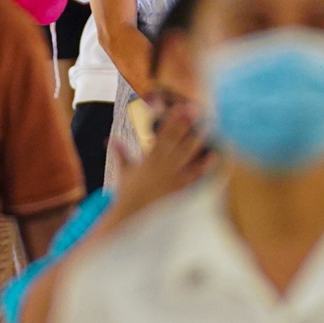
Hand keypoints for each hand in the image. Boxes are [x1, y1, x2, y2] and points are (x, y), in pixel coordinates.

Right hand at [119, 99, 209, 215]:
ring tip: (207, 128)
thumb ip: (121, 153)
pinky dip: (204, 166)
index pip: (162, 135)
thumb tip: (109, 140)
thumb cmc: (128, 192)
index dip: (173, 121)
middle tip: (196, 110)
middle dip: (186, 125)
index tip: (180, 108)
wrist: (133, 214)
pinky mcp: (179, 189)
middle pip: (176, 141)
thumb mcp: (125, 171)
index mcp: (149, 159)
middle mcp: (162, 166)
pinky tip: (214, 156)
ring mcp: (172, 177)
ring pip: (187, 156)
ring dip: (197, 141)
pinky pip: (194, 176)